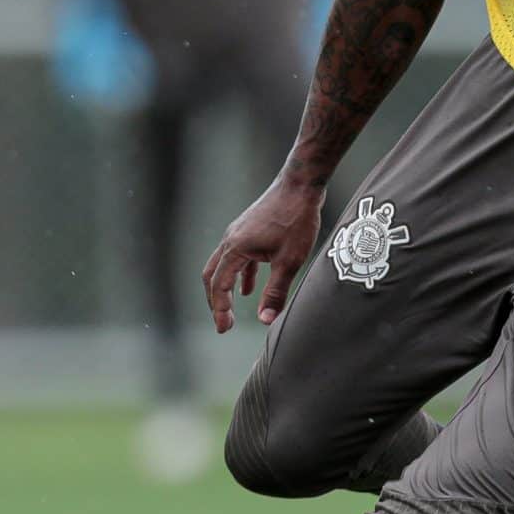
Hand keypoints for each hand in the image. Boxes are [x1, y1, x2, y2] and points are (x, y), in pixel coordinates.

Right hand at [202, 173, 325, 333]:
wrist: (301, 184)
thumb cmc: (296, 220)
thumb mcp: (290, 260)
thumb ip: (276, 291)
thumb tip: (265, 320)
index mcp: (235, 249)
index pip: (218, 286)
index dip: (219, 310)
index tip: (224, 329)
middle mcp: (231, 240)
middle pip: (212, 276)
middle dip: (215, 301)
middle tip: (223, 322)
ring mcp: (238, 232)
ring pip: (223, 266)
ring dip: (225, 288)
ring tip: (231, 309)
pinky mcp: (249, 228)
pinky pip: (238, 257)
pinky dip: (240, 275)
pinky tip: (249, 289)